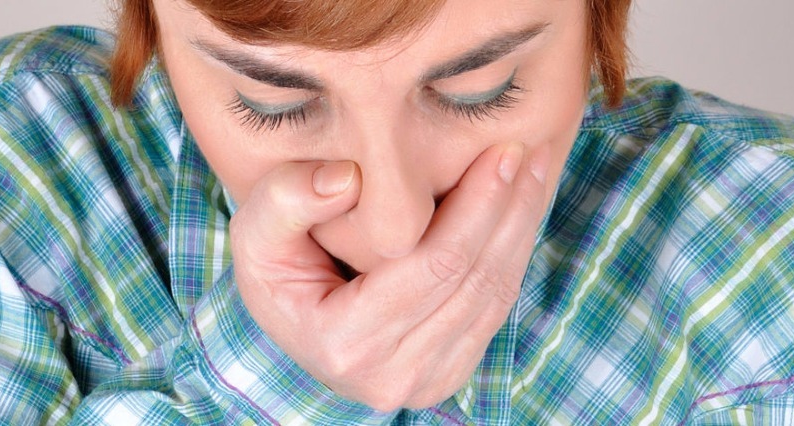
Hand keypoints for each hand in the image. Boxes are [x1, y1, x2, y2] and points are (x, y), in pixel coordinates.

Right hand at [230, 142, 550, 410]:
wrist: (287, 317)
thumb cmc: (274, 266)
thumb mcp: (256, 231)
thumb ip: (287, 199)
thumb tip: (348, 178)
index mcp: (344, 343)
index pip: (433, 266)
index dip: (477, 206)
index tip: (504, 150)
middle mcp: (389, 377)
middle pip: (474, 282)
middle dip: (510, 210)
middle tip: (531, 150)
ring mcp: (423, 384)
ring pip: (495, 297)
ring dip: (521, 229)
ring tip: (536, 168)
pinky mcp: (446, 376)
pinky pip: (494, 310)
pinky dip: (513, 255)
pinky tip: (520, 209)